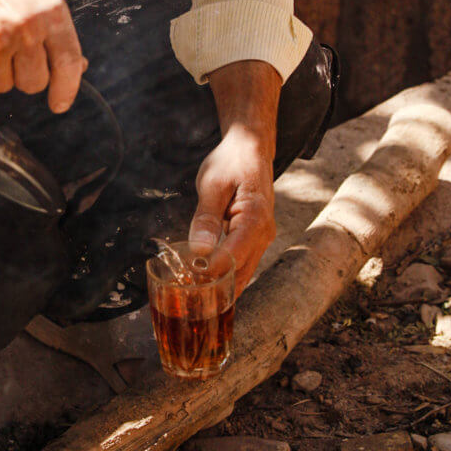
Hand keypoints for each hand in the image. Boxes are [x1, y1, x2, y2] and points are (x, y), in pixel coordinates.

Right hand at [0, 0, 85, 112]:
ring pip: (2, 86)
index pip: (68, 64)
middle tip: (13, 52)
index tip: (59, 104)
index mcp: (50, 13)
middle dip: (24, 75)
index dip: (66, 90)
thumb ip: (58, 31)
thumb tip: (79, 67)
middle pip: (32, 83)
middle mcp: (25, 28)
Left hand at [188, 58, 280, 294]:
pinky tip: (204, 284)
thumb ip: (206, 217)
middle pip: (241, 273)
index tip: (189, 281)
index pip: (235, 256)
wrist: (251, 149)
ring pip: (242, 274)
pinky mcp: (254, 240)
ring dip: (220, 286)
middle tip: (187, 301)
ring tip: (192, 298)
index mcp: (256, 218)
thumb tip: (199, 250)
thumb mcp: (212, 183)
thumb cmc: (232, 162)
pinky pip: (241, 265)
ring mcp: (262, 239)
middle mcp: (264, 234)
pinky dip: (225, 276)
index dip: (212, 272)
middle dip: (215, 288)